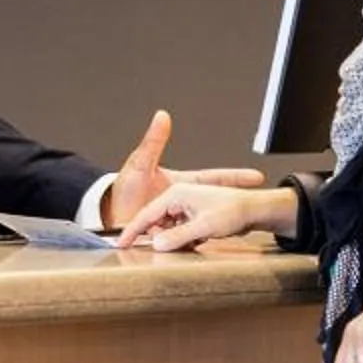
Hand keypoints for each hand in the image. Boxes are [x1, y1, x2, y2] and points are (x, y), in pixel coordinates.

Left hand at [106, 108, 265, 228]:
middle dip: (229, 209)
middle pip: (210, 207)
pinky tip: (195, 247)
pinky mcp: (169, 238)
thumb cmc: (121, 190)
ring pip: (198, 226)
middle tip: (251, 211)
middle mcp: (181, 204)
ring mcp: (176, 222)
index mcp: (180, 186)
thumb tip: (162, 116)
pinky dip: (189, 243)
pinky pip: (185, 240)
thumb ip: (153, 143)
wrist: (107, 217)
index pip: (213, 178)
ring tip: (216, 233)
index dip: (234, 177)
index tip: (256, 177)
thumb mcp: (139, 165)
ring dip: (205, 231)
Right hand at [117, 181, 278, 251]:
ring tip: (194, 241)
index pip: (146, 214)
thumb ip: (178, 237)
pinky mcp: (194, 215)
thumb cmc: (232, 211)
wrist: (255, 209)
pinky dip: (184, 238)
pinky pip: (180, 230)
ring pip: (169, 228)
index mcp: (176, 193)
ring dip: (175, 239)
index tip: (120, 244)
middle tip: (174, 247)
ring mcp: (186, 206)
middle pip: (156, 222)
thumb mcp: (203, 227)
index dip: (132, 230)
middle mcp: (179, 197)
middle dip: (161, 237)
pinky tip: (198, 241)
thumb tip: (158, 246)